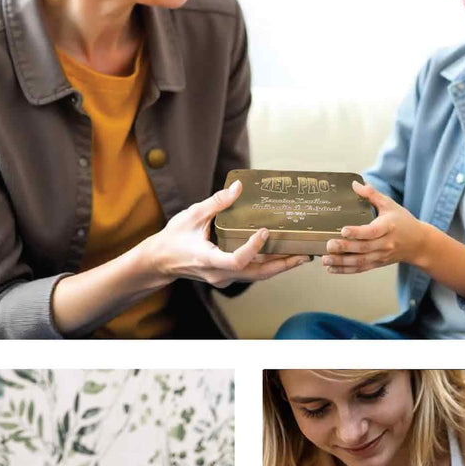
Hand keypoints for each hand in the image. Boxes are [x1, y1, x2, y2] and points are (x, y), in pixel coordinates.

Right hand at [143, 179, 311, 289]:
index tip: (265, 231)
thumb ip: (216, 203)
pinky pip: (252, 273)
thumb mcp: (191, 216)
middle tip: (304, 253)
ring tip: (301, 254)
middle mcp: (220, 274)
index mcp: (209, 260)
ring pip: (257, 276)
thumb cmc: (172, 240)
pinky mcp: (227, 276)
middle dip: (283, 264)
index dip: (254, 247)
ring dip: (280, 266)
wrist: (159, 262)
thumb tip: (238, 187)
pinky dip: (268, 265)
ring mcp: (224, 278)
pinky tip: (282, 254)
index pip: (237, 260)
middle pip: (257, 274)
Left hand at [323, 180, 427, 273]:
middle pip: (363, 248)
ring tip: (325, 259)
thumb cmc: (403, 222)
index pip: (372, 231)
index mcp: (388, 227)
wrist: (418, 244)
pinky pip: (360, 269)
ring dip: (341, 262)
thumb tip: (355, 184)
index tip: (343, 230)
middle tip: (329, 245)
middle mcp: (384, 244)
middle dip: (345, 248)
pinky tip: (331, 268)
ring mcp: (380, 256)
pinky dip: (345, 270)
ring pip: (360, 261)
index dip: (357, 232)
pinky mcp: (377, 264)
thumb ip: (372, 194)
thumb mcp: (390, 205)